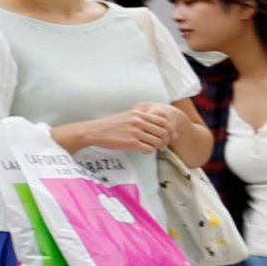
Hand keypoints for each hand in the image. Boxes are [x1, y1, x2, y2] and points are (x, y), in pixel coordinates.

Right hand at [63, 104, 178, 152]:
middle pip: (163, 132)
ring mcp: (134, 132)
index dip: (170, 129)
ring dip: (157, 146)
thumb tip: (161, 115)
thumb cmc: (110, 125)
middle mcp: (138, 122)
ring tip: (152, 147)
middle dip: (166, 140)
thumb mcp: (127, 115)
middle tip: (163, 144)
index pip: (163, 121)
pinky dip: (149, 151)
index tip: (172, 135)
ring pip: (157, 141)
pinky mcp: (130, 143)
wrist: (94, 131)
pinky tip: (143, 150)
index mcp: (138, 114)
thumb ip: (143, 116)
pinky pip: (149, 149)